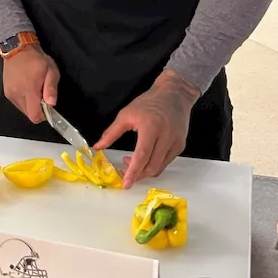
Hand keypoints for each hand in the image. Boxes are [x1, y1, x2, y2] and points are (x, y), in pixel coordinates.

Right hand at [0, 45, 59, 124]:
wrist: (17, 49)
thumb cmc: (36, 59)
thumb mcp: (51, 70)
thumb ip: (51, 88)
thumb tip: (51, 103)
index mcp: (29, 90)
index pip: (34, 116)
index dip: (43, 115)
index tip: (47, 106)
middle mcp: (17, 94)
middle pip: (28, 114)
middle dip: (37, 109)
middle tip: (42, 95)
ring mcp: (10, 93)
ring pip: (23, 109)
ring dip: (30, 104)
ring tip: (33, 89)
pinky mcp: (6, 92)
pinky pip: (17, 103)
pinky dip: (23, 100)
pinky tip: (26, 88)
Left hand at [94, 70, 198, 187]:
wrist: (174, 94)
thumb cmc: (149, 102)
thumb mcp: (126, 114)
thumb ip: (111, 133)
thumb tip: (97, 147)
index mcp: (151, 128)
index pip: (142, 156)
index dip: (133, 172)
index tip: (125, 183)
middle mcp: (166, 137)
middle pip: (152, 166)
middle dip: (137, 174)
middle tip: (124, 171)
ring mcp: (176, 143)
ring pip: (159, 168)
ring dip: (144, 171)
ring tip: (131, 162)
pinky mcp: (181, 146)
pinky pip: (166, 162)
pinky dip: (154, 164)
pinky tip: (145, 157)